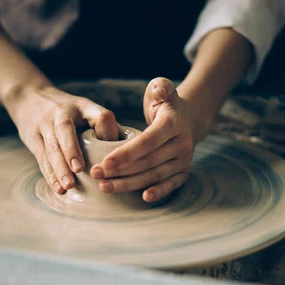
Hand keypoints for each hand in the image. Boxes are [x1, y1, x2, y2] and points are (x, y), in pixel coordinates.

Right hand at [6, 85, 118, 192]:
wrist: (28, 97)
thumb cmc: (69, 112)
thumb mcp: (87, 110)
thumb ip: (105, 128)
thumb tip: (127, 154)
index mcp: (84, 106)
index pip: (99, 115)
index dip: (107, 131)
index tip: (112, 152)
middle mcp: (62, 112)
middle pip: (65, 130)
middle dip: (71, 151)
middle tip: (79, 170)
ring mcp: (44, 124)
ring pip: (51, 146)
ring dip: (59, 168)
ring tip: (69, 186)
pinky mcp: (32, 138)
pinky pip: (41, 157)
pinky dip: (49, 174)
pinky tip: (58, 187)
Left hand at [90, 78, 198, 201]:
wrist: (189, 119)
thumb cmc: (166, 104)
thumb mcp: (163, 88)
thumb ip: (160, 86)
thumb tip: (159, 91)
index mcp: (173, 124)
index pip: (148, 141)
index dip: (127, 153)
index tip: (105, 162)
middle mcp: (182, 144)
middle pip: (148, 162)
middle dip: (120, 171)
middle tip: (95, 174)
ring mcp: (184, 161)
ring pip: (155, 176)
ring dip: (129, 184)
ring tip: (104, 187)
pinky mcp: (183, 172)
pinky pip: (170, 185)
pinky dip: (158, 192)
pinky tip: (142, 198)